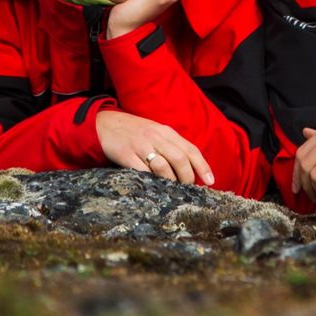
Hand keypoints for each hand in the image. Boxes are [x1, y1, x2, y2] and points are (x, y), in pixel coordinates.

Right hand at [96, 109, 214, 185]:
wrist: (105, 123)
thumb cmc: (135, 132)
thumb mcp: (156, 133)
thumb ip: (172, 146)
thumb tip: (191, 168)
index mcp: (167, 132)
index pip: (191, 150)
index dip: (203, 166)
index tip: (211, 181)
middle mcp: (156, 137)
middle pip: (180, 159)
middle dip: (188, 178)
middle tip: (189, 190)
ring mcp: (141, 145)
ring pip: (164, 166)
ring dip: (172, 182)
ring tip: (174, 191)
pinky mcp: (126, 154)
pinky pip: (143, 171)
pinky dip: (152, 181)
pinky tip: (155, 188)